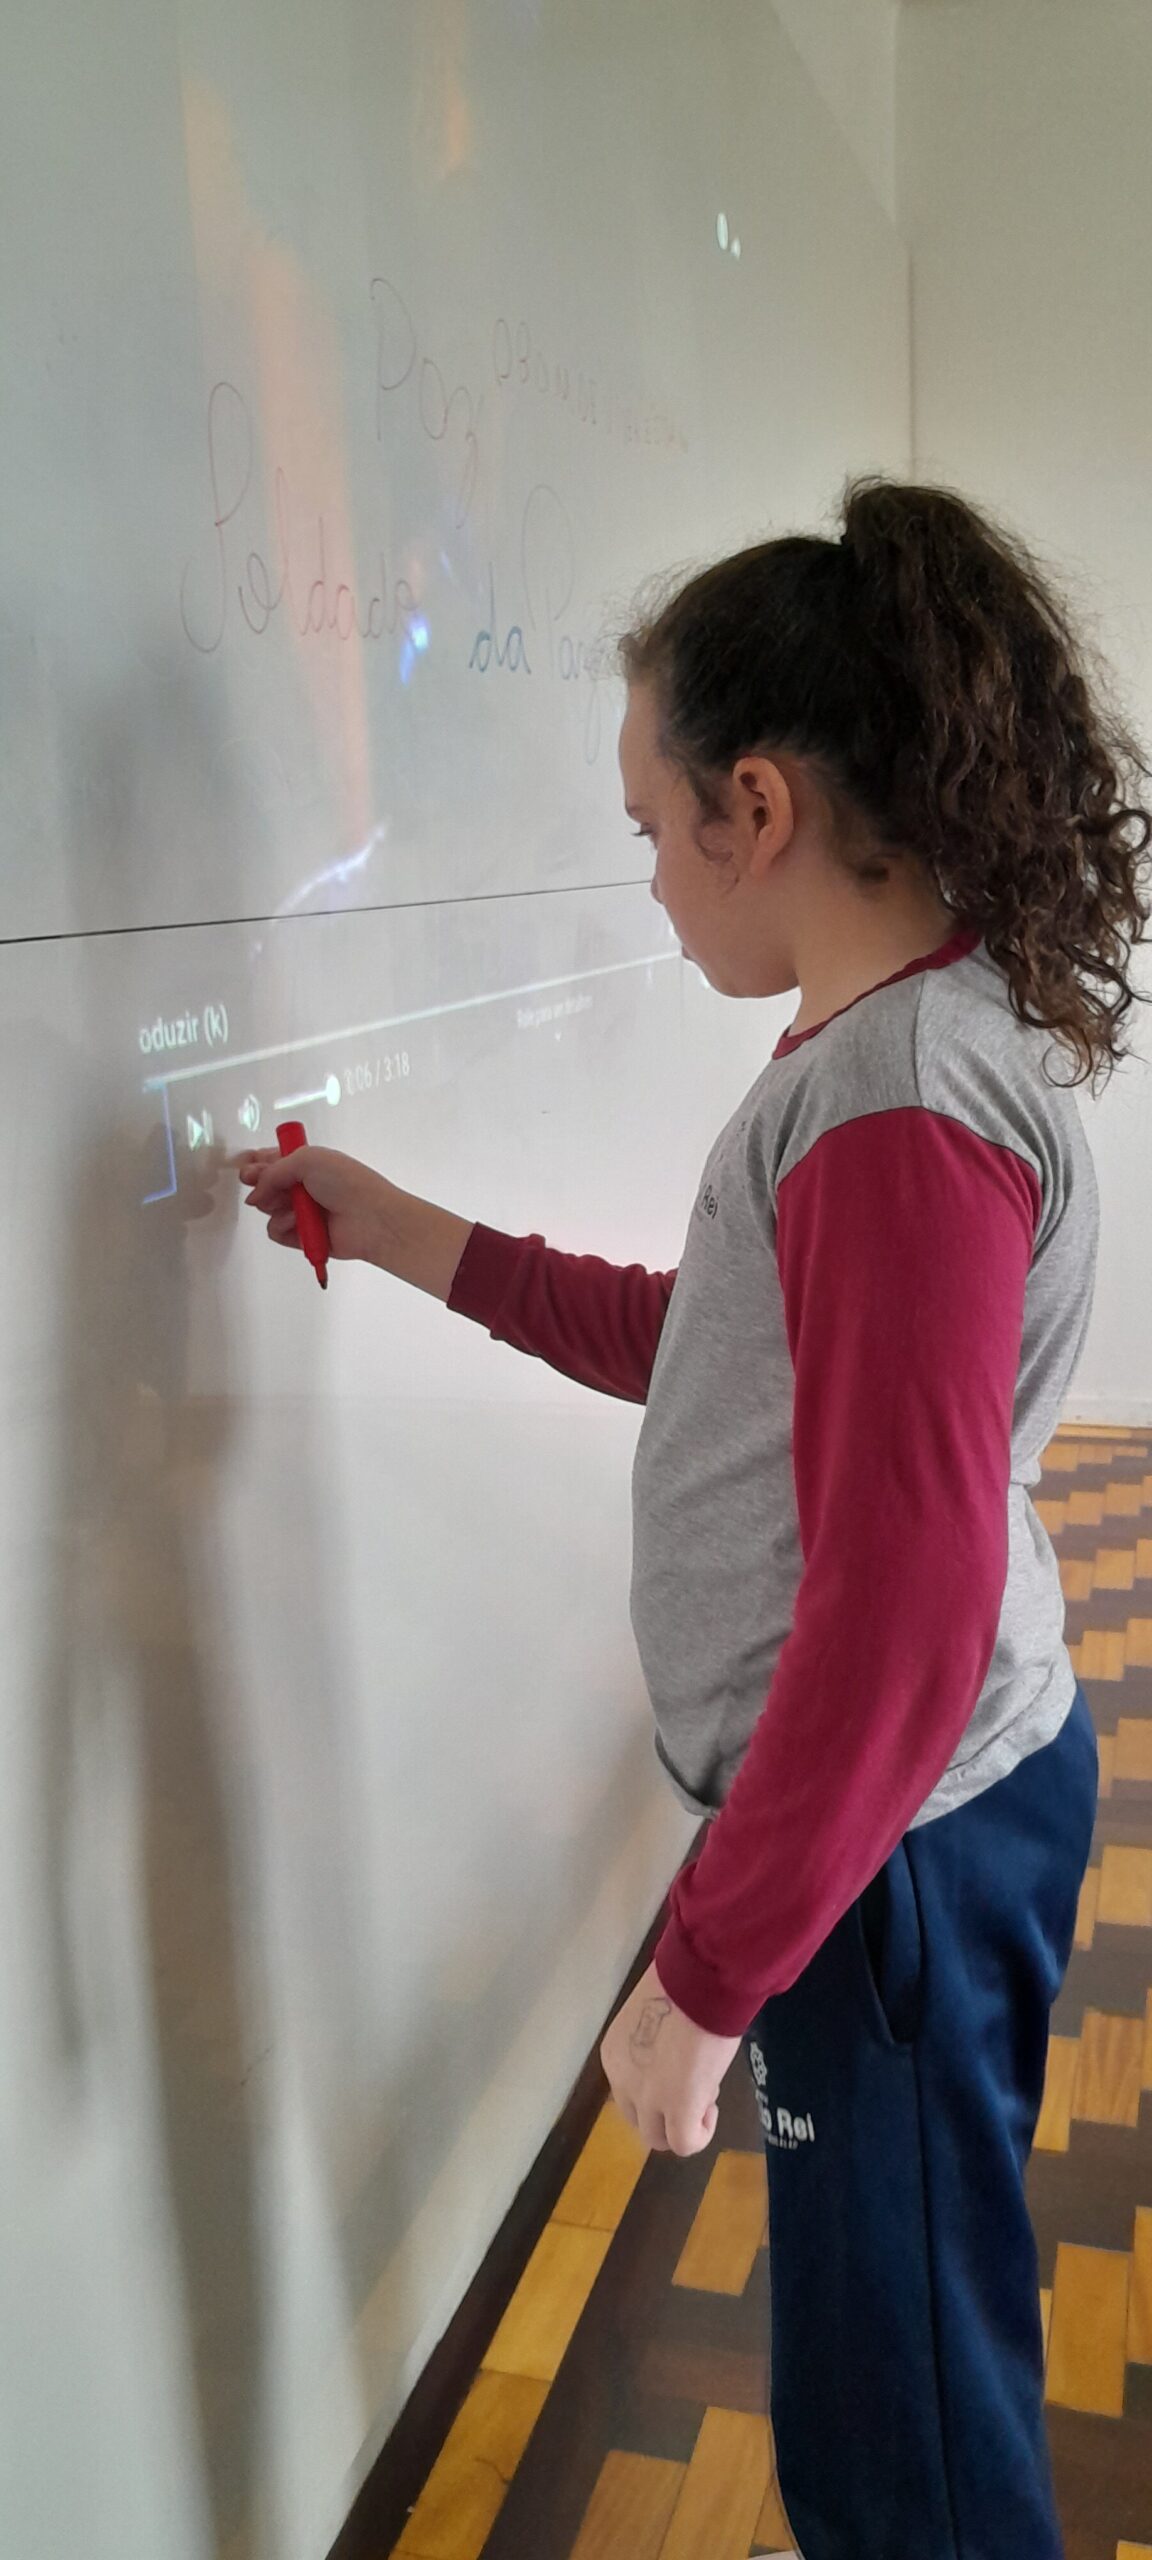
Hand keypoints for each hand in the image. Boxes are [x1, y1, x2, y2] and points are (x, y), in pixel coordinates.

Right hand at [236, 1144, 395, 1267]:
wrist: (370, 1219)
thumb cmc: (348, 1183)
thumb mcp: (307, 1160)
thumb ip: (273, 1170)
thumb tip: (255, 1192)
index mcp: (307, 1163)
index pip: (272, 1160)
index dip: (256, 1162)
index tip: (246, 1165)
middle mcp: (303, 1186)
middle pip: (265, 1185)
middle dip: (259, 1183)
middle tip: (259, 1183)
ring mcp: (302, 1211)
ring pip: (268, 1209)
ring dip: (274, 1206)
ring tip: (293, 1205)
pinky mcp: (302, 1236)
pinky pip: (276, 1231)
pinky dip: (283, 1226)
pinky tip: (296, 1222)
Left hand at [599, 1959, 742, 2156]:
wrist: (700, 1980)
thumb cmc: (684, 1986)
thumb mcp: (654, 2020)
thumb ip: (654, 2046)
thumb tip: (677, 2059)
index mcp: (615, 2055)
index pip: (629, 2091)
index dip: (658, 2086)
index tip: (682, 2067)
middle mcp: (622, 2080)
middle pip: (639, 2118)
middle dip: (666, 2111)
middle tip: (694, 2084)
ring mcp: (648, 2098)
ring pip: (657, 2138)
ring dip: (682, 2124)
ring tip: (704, 2096)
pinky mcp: (677, 2108)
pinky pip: (684, 2143)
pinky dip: (699, 2135)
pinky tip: (711, 2110)